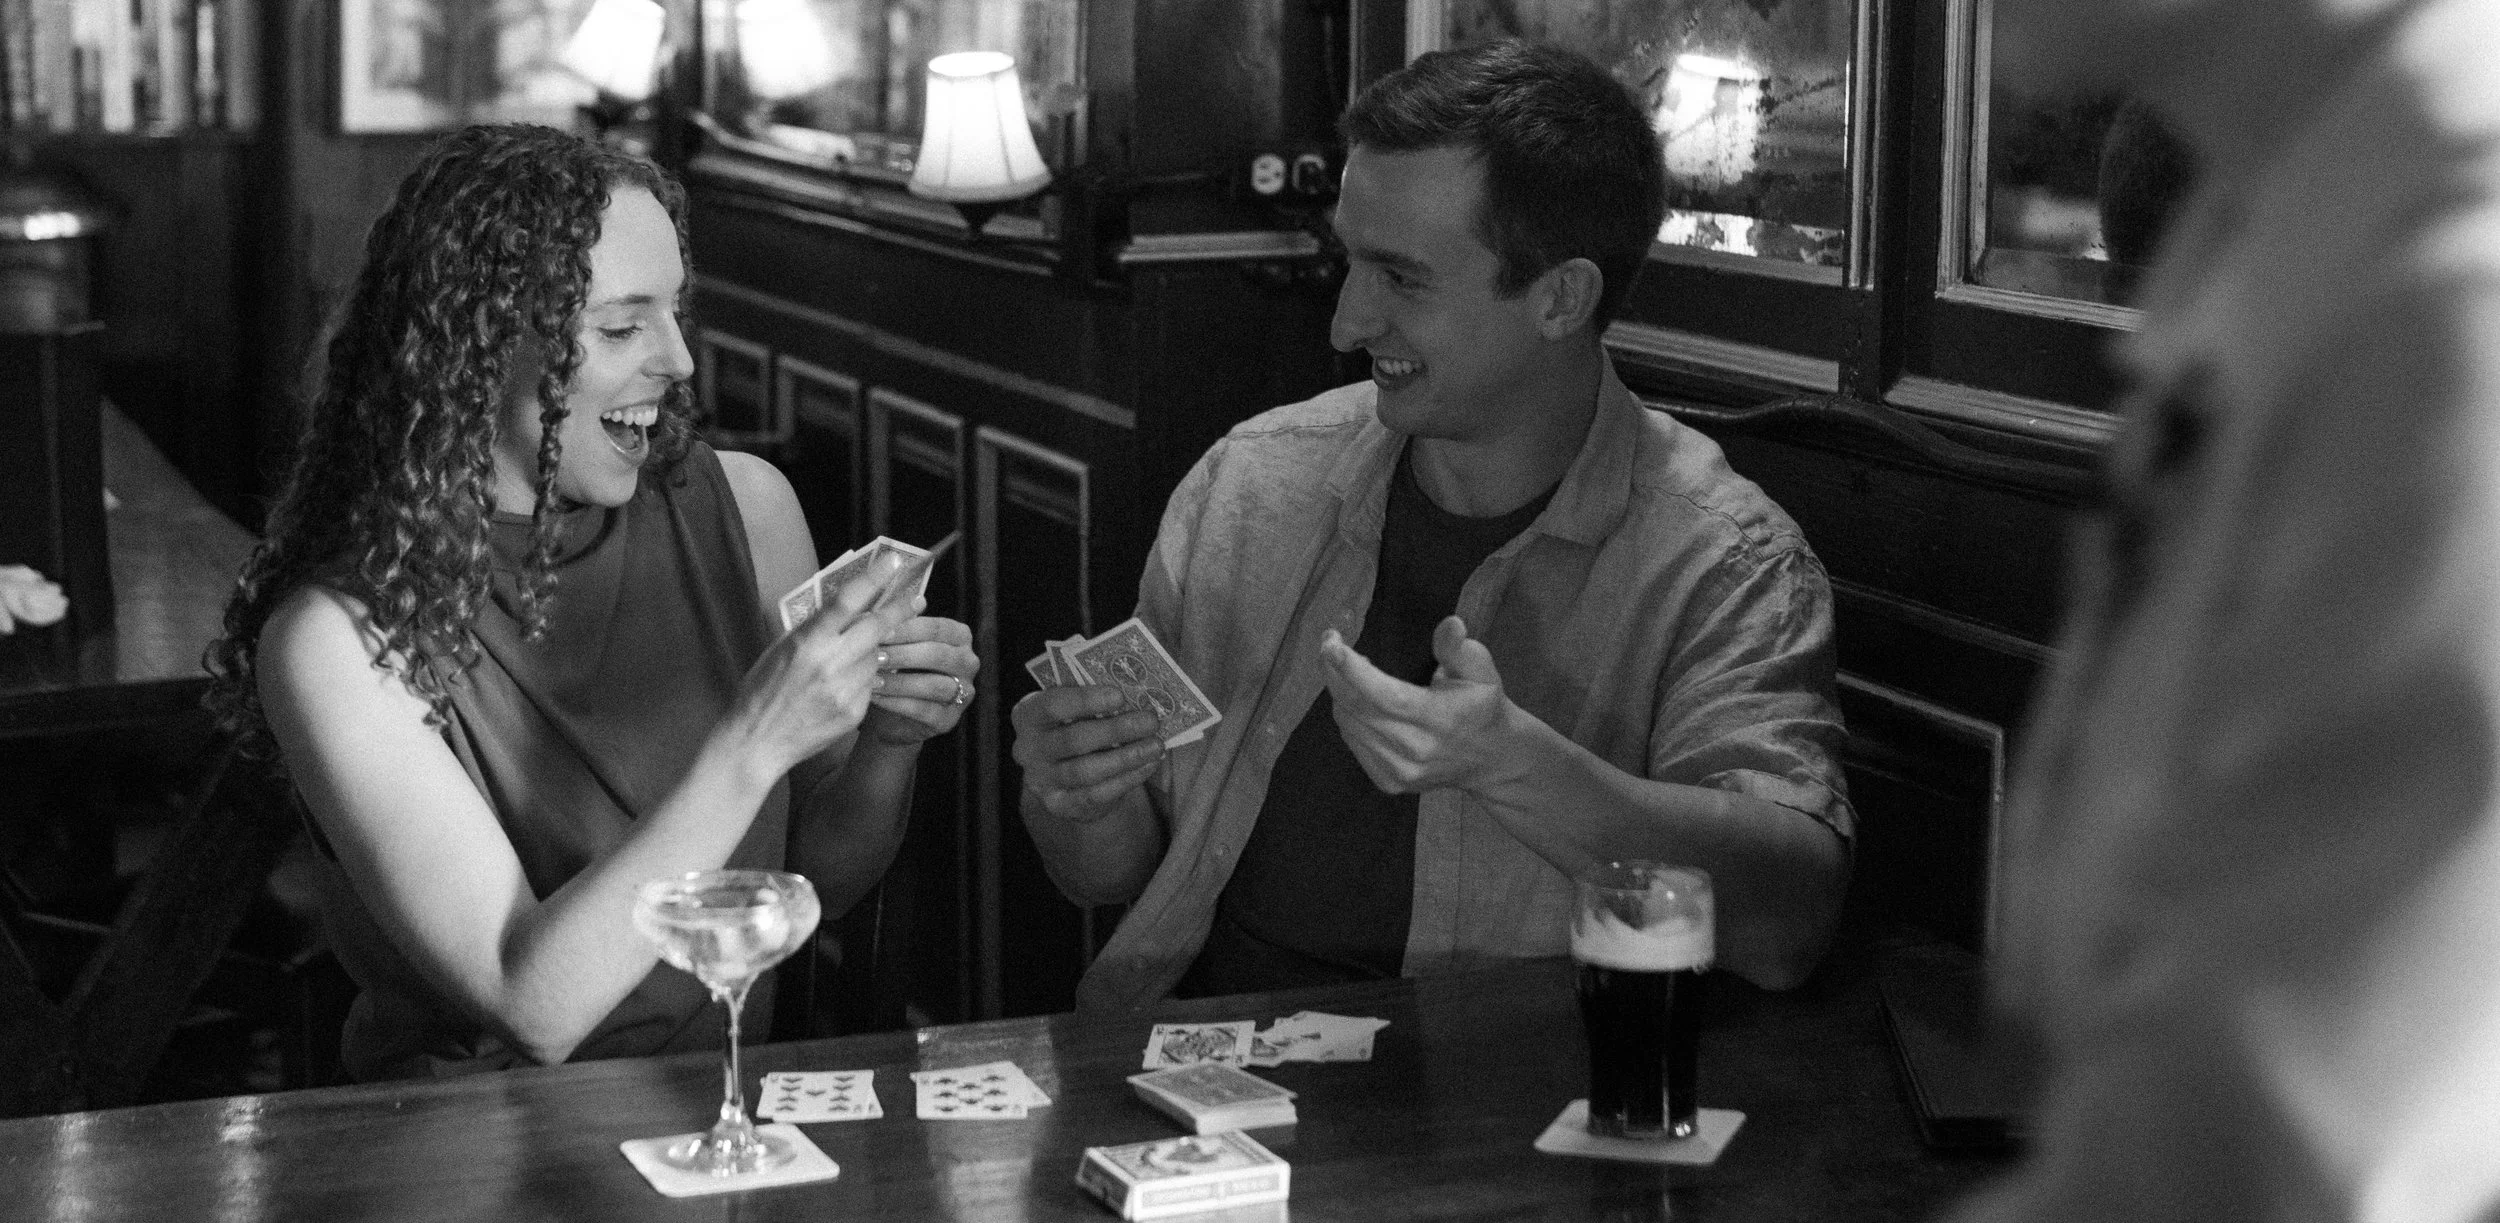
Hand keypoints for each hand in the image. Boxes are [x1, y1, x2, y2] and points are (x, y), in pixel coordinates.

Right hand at [731, 566, 898, 776]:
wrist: (757, 741)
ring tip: (851, 657)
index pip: (847, 601)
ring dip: (872, 651)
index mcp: (807, 641)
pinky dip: (863, 679)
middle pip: (877, 626)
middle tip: (918, 600)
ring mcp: (845, 689)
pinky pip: (870, 685)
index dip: (874, 578)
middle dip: (900, 610)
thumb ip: (814, 629)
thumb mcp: (780, 650)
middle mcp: (830, 663)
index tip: (893, 563)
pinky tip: (842, 686)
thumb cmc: (762, 690)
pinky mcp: (854, 711)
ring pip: (875, 657)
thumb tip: (846, 608)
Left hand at [862, 609, 978, 746]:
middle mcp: (968, 662)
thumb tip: (882, 610)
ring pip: (935, 685)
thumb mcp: (894, 643)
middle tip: (874, 656)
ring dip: (899, 682)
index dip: (907, 629)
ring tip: (872, 679)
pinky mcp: (949, 719)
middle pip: (938, 655)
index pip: (936, 628)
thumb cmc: (893, 668)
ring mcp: (964, 693)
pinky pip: (925, 710)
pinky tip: (875, 697)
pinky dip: (897, 703)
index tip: (879, 632)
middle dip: (903, 655)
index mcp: (959, 636)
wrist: (890, 714)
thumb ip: (892, 624)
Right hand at [1011, 683, 1165, 820]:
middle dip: (1116, 729)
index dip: (1086, 700)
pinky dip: (1126, 779)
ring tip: (1156, 745)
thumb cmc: (1075, 726)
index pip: (1052, 705)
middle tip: (1150, 720)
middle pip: (1073, 740)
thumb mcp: (1076, 708)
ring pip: (1086, 771)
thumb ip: (1095, 700)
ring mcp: (1041, 780)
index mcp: (1028, 714)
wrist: (1064, 772)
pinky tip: (1148, 765)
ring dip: (1126, 757)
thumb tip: (1135, 695)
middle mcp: (1027, 748)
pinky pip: (1096, 794)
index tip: (1120, 696)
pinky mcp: (1059, 805)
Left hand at [1321, 615, 1516, 794]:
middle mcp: (1417, 750)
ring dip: (1340, 693)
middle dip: (1335, 673)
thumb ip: (1460, 649)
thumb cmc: (1482, 706)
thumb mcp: (1482, 671)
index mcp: (1440, 720)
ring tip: (1349, 669)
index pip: (1386, 697)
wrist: (1491, 759)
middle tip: (1329, 644)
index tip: (1331, 643)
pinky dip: (1348, 716)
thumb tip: (1450, 624)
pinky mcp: (1389, 782)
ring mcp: (1400, 771)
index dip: (1353, 671)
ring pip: (1349, 725)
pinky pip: (1352, 742)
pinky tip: (1359, 700)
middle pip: (1358, 709)